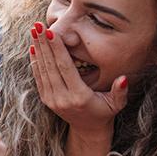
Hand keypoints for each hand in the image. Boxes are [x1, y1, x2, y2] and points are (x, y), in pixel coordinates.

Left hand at [30, 23, 128, 142]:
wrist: (88, 130)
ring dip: (38, 49)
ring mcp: (52, 100)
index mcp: (79, 97)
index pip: (65, 68)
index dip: (57, 49)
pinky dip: (35, 62)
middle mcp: (62, 98)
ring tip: (34, 31)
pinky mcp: (46, 100)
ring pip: (42, 70)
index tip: (51, 32)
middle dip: (44, 44)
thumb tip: (123, 78)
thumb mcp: (116, 103)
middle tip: (37, 25)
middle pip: (51, 66)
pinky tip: (33, 47)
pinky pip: (39, 77)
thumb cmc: (104, 112)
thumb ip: (120, 91)